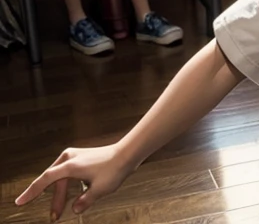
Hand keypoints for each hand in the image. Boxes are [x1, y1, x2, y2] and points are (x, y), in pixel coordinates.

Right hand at [14, 144, 133, 218]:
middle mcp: (69, 157)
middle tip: (55, 217)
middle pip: (54, 182)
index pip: (45, 180)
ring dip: (61, 194)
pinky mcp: (79, 157)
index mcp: (70, 165)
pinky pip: (67, 174)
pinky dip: (67, 185)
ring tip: (61, 211)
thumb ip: (85, 201)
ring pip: (61, 179)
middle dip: (55, 200)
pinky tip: (70, 196)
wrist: (128, 153)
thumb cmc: (115, 168)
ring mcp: (74, 155)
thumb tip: (74, 209)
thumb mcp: (100, 190)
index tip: (19, 201)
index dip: (31, 192)